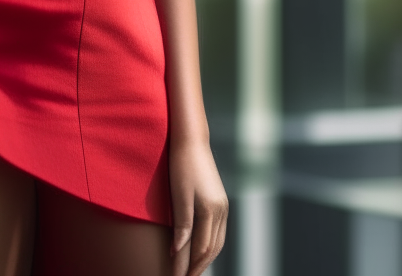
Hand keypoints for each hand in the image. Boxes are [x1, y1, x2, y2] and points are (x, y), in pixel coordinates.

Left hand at [168, 138, 227, 275]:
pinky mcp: (221, 202)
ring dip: (205, 258)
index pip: (200, 249)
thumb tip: (178, 254)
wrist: (191, 140)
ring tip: (191, 270)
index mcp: (211, 210)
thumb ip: (181, 226)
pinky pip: (218, 232)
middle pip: (211, 249)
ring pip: (217, 243)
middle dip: (198, 266)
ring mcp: (223, 206)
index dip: (188, 266)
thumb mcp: (178, 195)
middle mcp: (221, 211)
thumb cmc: (181, 165)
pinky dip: (210, 246)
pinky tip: (201, 249)